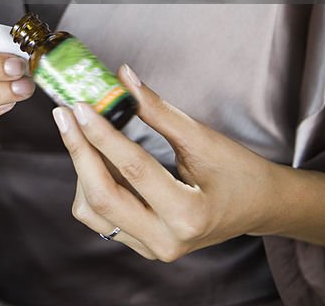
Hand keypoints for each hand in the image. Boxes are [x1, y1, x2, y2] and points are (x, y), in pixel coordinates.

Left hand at [52, 63, 279, 260]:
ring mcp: (152, 249)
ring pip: (93, 210)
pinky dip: (92, 183)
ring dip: (83, 168)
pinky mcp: (143, 245)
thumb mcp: (201, 138)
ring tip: (84, 130)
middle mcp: (166, 241)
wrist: (258, 206)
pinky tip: (97, 154)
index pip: (133, 169)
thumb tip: (123, 76)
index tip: (80, 106)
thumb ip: (157, 109)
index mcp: (188, 215)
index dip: (102, 134)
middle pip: (102, 197)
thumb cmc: (237, 170)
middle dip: (79, 151)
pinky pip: (101, 217)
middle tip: (65, 114)